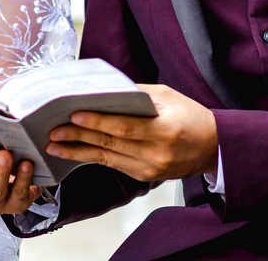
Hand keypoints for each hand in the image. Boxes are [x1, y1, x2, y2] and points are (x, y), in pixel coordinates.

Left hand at [45, 84, 217, 181]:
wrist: (214, 147)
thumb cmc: (192, 116)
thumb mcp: (168, 96)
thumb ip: (137, 94)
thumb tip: (103, 90)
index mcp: (165, 129)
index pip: (125, 126)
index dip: (99, 122)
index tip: (75, 115)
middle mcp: (157, 152)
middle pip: (111, 143)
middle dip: (79, 137)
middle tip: (54, 131)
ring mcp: (151, 168)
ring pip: (107, 158)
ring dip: (78, 152)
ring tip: (55, 146)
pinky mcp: (146, 176)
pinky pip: (114, 165)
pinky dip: (93, 158)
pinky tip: (75, 153)